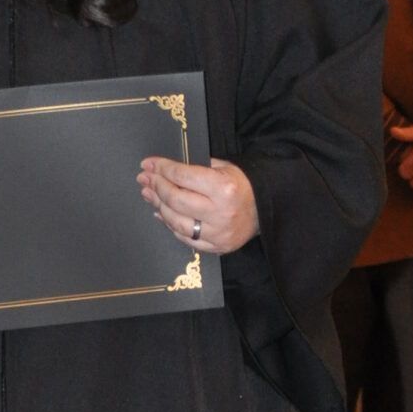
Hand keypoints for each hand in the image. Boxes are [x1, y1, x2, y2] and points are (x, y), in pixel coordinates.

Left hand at [137, 156, 258, 254]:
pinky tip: (161, 213)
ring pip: (176, 221)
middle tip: (144, 179)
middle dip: (156, 187)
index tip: (148, 164)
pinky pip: (186, 238)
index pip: (183, 176)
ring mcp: (218, 233)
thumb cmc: (244, 185)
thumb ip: (197, 169)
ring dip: (158, 206)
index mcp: (223, 188)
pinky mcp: (217, 247)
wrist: (267, 209)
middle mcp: (220, 212)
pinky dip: (170, 224)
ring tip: (148, 194)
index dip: (162, 169)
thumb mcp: (225, 167)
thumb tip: (163, 170)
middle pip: (176, 199)